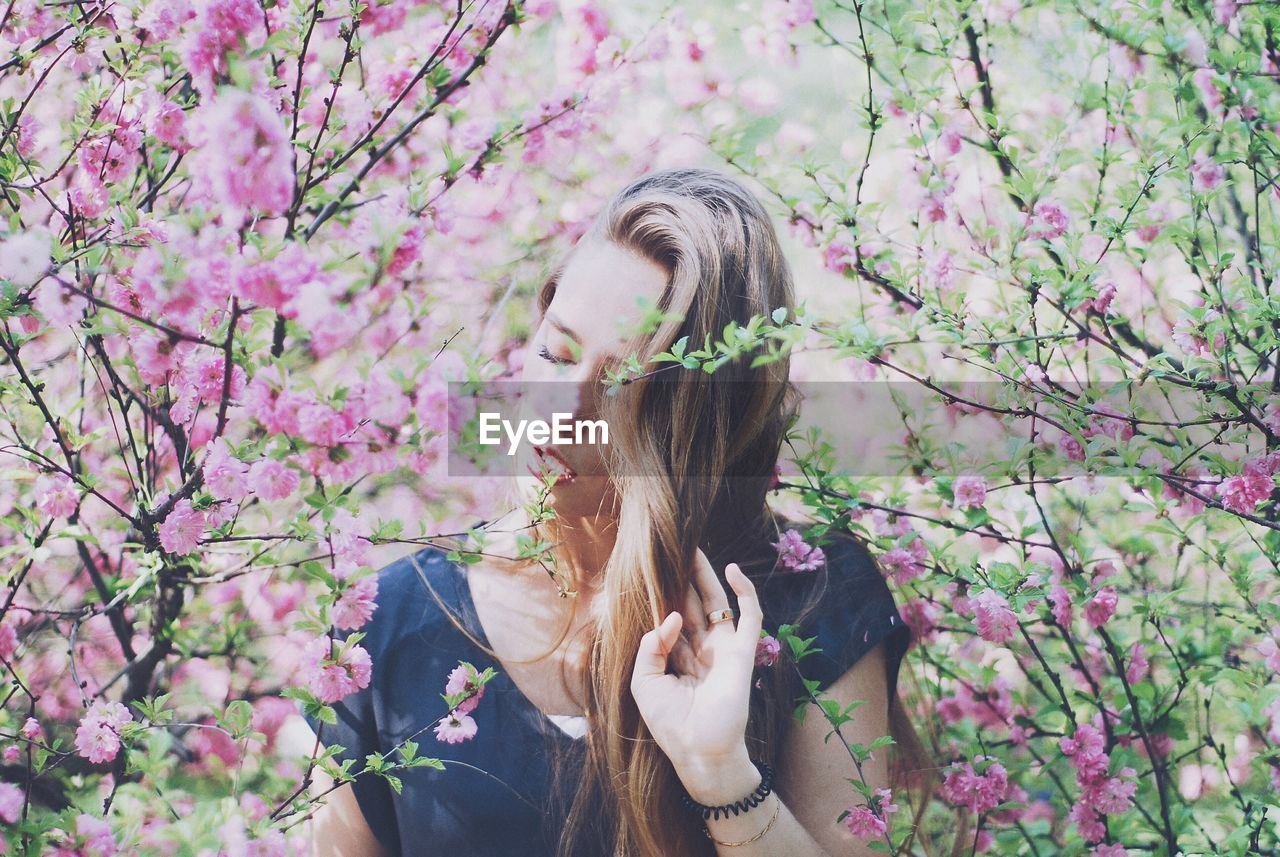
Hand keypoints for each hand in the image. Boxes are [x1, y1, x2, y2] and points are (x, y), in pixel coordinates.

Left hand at [629, 548, 764, 801]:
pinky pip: (750, 616)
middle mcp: (700, 649)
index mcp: (677, 658)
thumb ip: (650, 646)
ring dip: (707, 575)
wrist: (700, 751)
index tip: (650, 569)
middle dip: (682, 577)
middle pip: (690, 603)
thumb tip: (672, 615)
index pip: (669, 618)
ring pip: (716, 602)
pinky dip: (746, 592)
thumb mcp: (645, 683)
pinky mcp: (743, 652)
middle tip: (673, 547)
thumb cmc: (671, 723)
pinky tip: (735, 570)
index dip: (661, 595)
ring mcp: (723, 649)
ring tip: (694, 548)